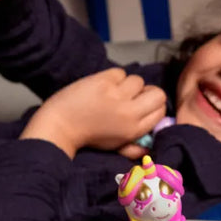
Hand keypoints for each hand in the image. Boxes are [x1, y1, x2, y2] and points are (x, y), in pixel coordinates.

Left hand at [20, 69, 167, 158]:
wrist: (60, 126)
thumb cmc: (88, 137)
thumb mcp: (115, 147)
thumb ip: (134, 148)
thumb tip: (148, 148)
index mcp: (134, 130)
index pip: (161, 110)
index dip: (153, 106)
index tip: (142, 105)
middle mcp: (129, 112)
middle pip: (157, 93)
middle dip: (147, 92)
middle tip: (132, 96)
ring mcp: (116, 95)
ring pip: (137, 80)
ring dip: (127, 84)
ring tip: (114, 91)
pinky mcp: (103, 81)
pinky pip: (119, 72)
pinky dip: (113, 77)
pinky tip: (103, 85)